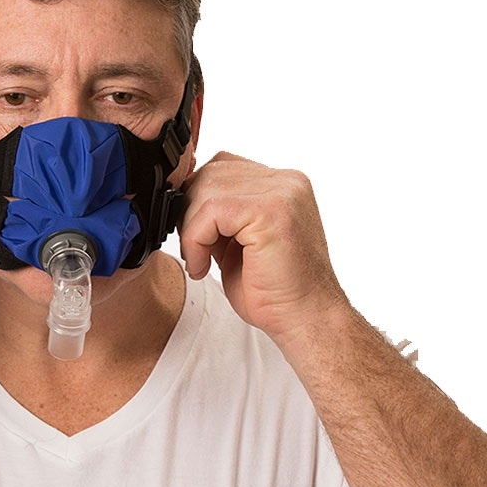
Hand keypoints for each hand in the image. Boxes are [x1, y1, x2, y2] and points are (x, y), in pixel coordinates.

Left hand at [178, 152, 347, 345]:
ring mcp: (282, 192)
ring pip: (207, 189)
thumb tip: (181, 200)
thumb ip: (219, 216)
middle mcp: (287, 182)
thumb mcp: (238, 241)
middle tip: (194, 251)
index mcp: (282, 185)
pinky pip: (212, 210)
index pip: (222, 167)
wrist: (305, 319)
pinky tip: (203, 266)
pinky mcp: (271, 211)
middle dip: (190, 213)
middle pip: (211, 172)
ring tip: (200, 260)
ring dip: (191, 229)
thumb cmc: (276, 290)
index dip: (198, 201)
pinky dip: (196, 239)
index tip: (196, 237)